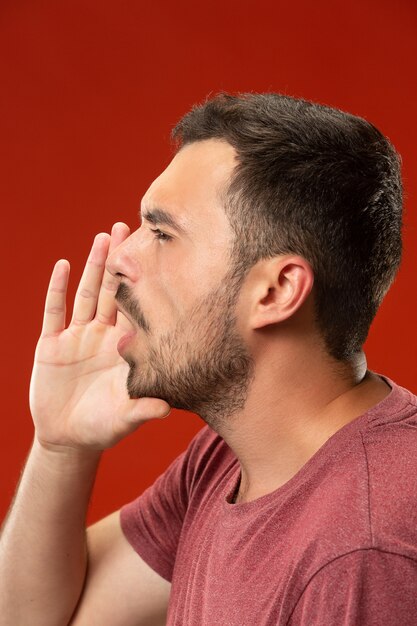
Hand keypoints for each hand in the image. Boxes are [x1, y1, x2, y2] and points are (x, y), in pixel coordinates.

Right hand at [29, 223, 170, 451]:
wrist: (67, 438)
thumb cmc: (102, 428)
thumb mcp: (124, 418)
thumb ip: (143, 409)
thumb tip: (167, 409)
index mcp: (125, 348)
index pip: (137, 310)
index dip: (144, 284)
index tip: (156, 256)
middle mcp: (103, 336)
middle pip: (112, 292)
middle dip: (119, 262)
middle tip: (129, 228)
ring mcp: (77, 337)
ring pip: (85, 295)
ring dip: (92, 267)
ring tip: (102, 238)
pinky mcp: (52, 345)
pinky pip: (54, 312)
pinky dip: (57, 289)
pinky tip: (62, 265)